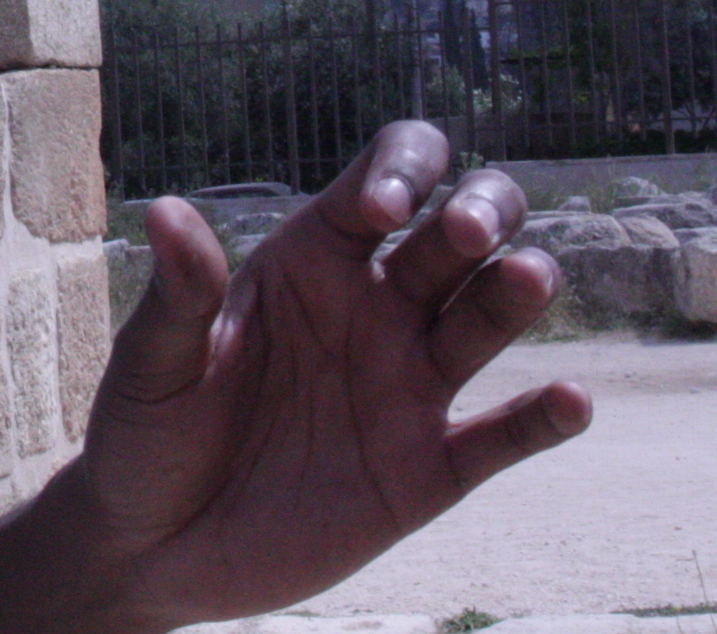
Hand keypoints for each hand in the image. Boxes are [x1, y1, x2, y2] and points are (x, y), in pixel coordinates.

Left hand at [51, 122, 590, 628]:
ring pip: (488, 316)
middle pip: (462, 231)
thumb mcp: (152, 361)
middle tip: (466, 234)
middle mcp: (373, 308)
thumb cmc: (144, 432)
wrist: (154, 544)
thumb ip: (179, 294)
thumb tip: (167, 212)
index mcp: (311, 260)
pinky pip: (502, 437)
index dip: (399, 172)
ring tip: (525, 277)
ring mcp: (406, 385)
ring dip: (517, 290)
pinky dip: (543, 420)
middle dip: (481, 211)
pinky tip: (572, 401)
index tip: (378, 212)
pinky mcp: (425, 469)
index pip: (383, 179)